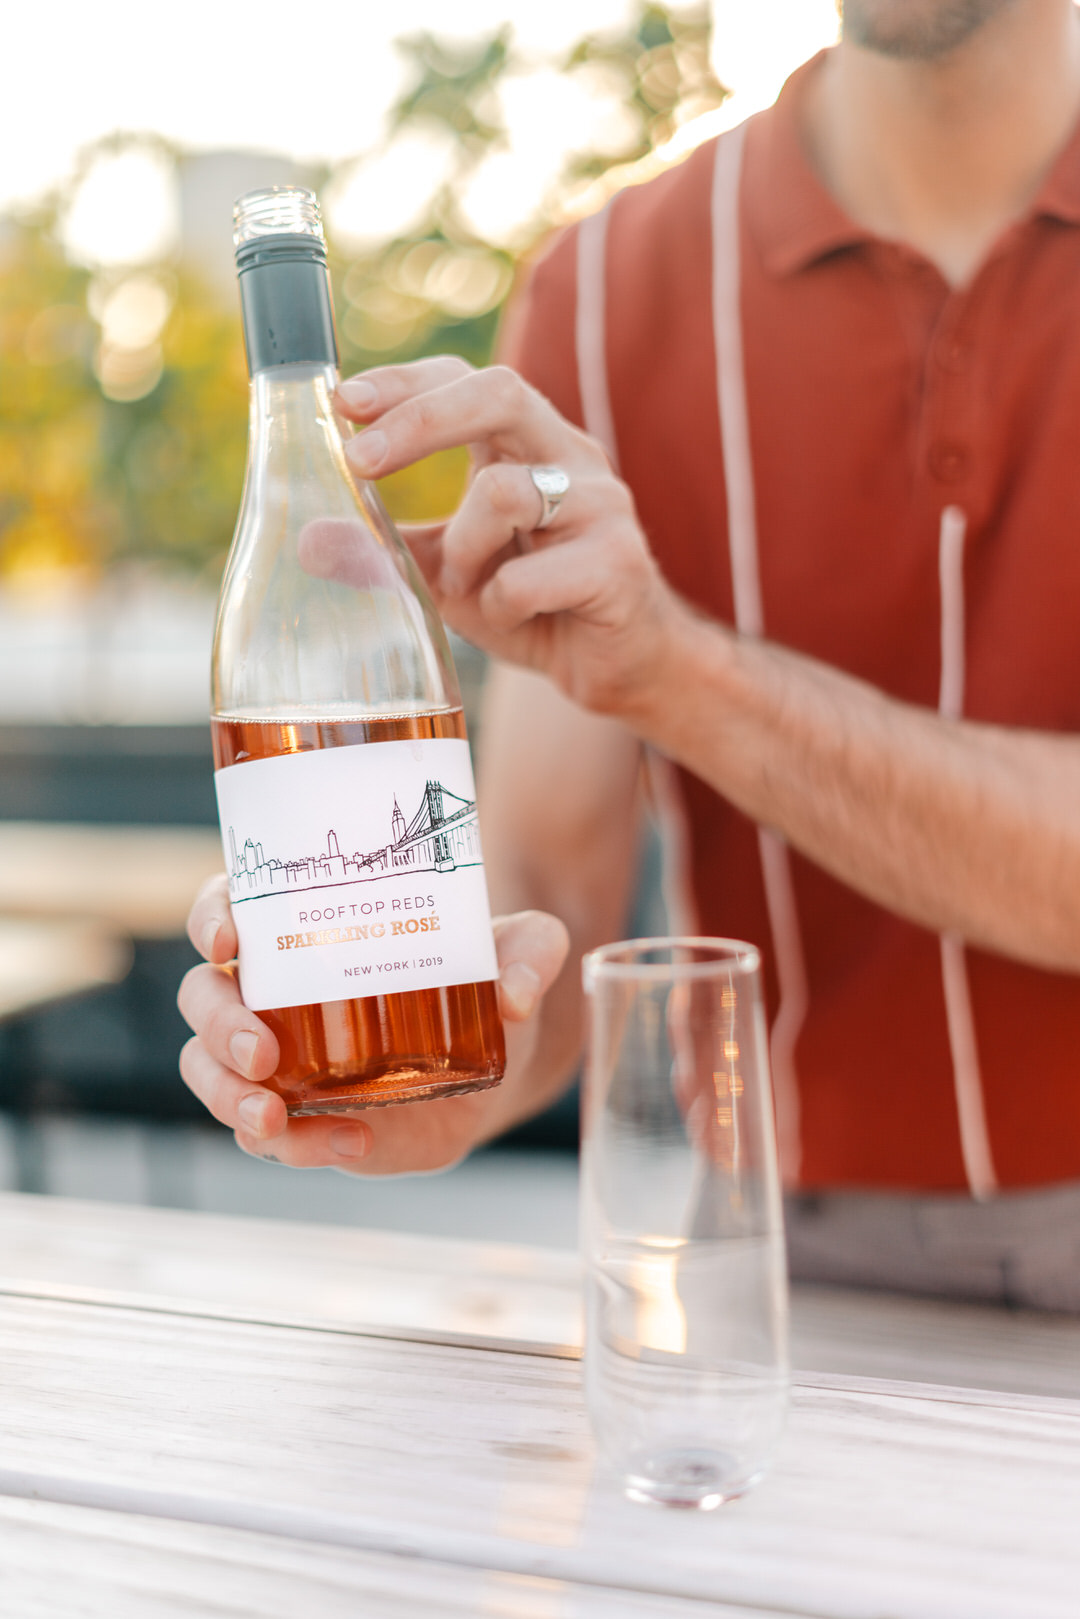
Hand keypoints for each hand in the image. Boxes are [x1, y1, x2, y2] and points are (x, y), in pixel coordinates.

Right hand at [178, 875, 569, 1174]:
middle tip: (261, 1051)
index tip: (226, 940)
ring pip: (212, 1073)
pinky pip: (270, 1137)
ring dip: (228, 1097)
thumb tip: (514, 993)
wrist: (505, 1054)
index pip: (231, 908)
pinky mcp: (305, 1115)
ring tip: (274, 1116)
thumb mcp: (524, 947)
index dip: (212, 917)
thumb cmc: (493, 976)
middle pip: (204, 999)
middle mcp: (277, 992)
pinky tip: (351, 1141)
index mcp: (306, 929)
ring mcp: (283, 1059)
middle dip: (218, 1026)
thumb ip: (531, 952)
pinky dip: (298, 1145)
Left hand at [332, 357, 684, 717]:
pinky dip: (502, 603)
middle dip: (420, 421)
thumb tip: (307, 540)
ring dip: (462, 547)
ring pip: (506, 492)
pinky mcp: (619, 563)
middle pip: (500, 394)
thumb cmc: (533, 604)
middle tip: (360, 462)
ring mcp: (602, 505)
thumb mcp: (445, 575)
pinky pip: (531, 575)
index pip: (466, 379)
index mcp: (527, 443)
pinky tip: (511, 616)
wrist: (616, 665)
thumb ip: (385, 551)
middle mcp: (570, 456)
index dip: (405, 383)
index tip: (342, 404)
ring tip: (464, 585)